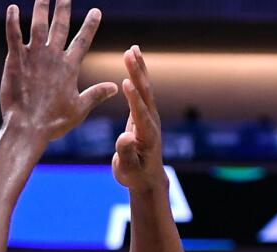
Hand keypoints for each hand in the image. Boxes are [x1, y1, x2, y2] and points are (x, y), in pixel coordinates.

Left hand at [0, 0, 116, 140]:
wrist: (28, 127)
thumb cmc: (53, 122)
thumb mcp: (79, 109)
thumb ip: (96, 94)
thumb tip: (116, 87)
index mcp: (69, 67)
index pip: (83, 40)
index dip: (90, 25)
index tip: (96, 11)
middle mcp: (53, 57)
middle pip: (60, 26)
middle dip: (63, 8)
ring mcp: (33, 56)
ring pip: (38, 25)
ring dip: (41, 8)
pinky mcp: (15, 61)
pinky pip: (13, 36)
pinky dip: (13, 21)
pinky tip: (12, 8)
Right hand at [112, 46, 166, 191]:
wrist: (147, 177)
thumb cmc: (134, 174)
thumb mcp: (127, 168)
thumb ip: (125, 152)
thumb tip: (124, 137)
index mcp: (147, 134)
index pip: (140, 112)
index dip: (134, 98)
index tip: (126, 82)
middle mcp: (151, 121)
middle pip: (145, 93)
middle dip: (137, 73)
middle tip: (130, 53)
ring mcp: (149, 116)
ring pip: (145, 87)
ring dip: (138, 68)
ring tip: (132, 49)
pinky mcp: (144, 113)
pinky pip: (142, 90)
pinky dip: (138, 74)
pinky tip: (134, 62)